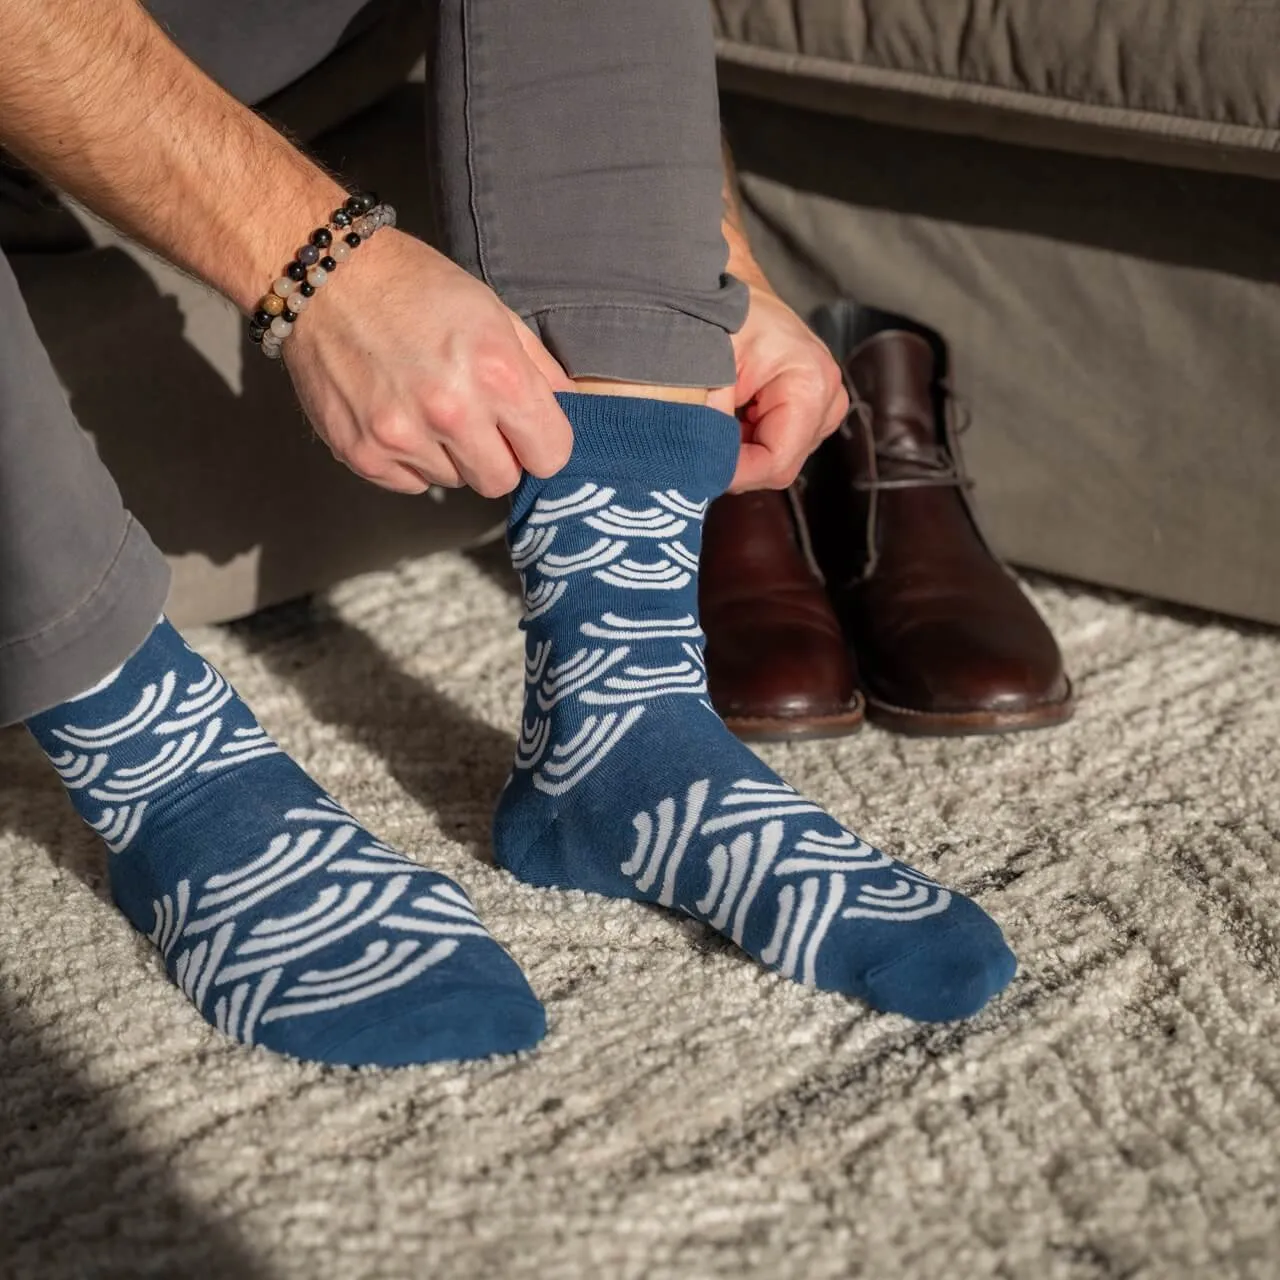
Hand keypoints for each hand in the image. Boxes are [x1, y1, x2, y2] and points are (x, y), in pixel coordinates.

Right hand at [283, 230, 574, 495]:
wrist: (325, 277)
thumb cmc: (416, 287)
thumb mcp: (494, 312)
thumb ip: (539, 369)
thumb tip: (570, 413)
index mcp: (496, 373)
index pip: (551, 456)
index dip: (543, 444)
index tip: (528, 431)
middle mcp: (451, 411)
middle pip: (502, 481)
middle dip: (498, 457)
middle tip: (476, 421)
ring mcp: (402, 437)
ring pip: (455, 482)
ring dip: (450, 455)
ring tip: (426, 406)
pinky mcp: (363, 454)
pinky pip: (410, 484)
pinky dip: (411, 460)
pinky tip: (397, 416)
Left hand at [708, 283, 848, 491]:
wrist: (732, 284)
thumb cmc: (719, 313)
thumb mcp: (704, 368)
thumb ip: (705, 425)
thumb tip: (699, 472)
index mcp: (810, 382)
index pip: (776, 462)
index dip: (733, 473)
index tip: (696, 468)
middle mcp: (829, 397)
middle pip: (779, 465)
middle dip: (736, 461)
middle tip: (698, 435)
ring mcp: (825, 405)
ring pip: (777, 460)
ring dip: (741, 449)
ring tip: (717, 412)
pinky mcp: (813, 410)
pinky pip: (777, 446)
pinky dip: (747, 440)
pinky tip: (731, 413)